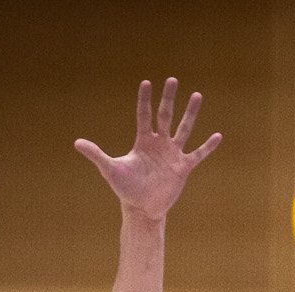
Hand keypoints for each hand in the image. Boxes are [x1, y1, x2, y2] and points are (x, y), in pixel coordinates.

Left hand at [77, 78, 220, 221]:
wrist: (142, 207)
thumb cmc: (125, 188)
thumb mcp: (110, 169)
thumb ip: (96, 154)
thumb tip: (76, 143)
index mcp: (142, 140)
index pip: (144, 114)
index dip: (144, 99)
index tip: (146, 83)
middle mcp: (159, 143)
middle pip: (165, 115)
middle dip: (168, 98)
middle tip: (172, 79)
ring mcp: (172, 154)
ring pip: (184, 129)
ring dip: (190, 113)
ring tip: (197, 95)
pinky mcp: (183, 167)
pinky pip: (198, 154)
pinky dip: (207, 146)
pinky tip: (218, 135)